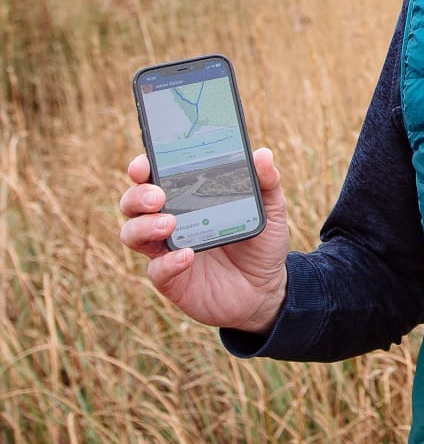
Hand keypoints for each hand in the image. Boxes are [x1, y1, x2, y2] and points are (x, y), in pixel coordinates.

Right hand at [119, 146, 290, 334]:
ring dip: (143, 226)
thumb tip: (262, 154)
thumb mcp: (271, 210)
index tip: (145, 163)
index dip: (143, 168)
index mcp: (187, 199)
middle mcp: (169, 221)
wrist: (265, 289)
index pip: (154, 178)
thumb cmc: (260, 244)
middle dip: (138, 196)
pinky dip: (167, 262)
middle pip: (133, 203)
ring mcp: (166, 251)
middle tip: (158, 196)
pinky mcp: (171, 279)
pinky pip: (157, 270)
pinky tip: (186, 255)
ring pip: (132, 234)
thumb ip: (267, 183)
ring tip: (169, 223)